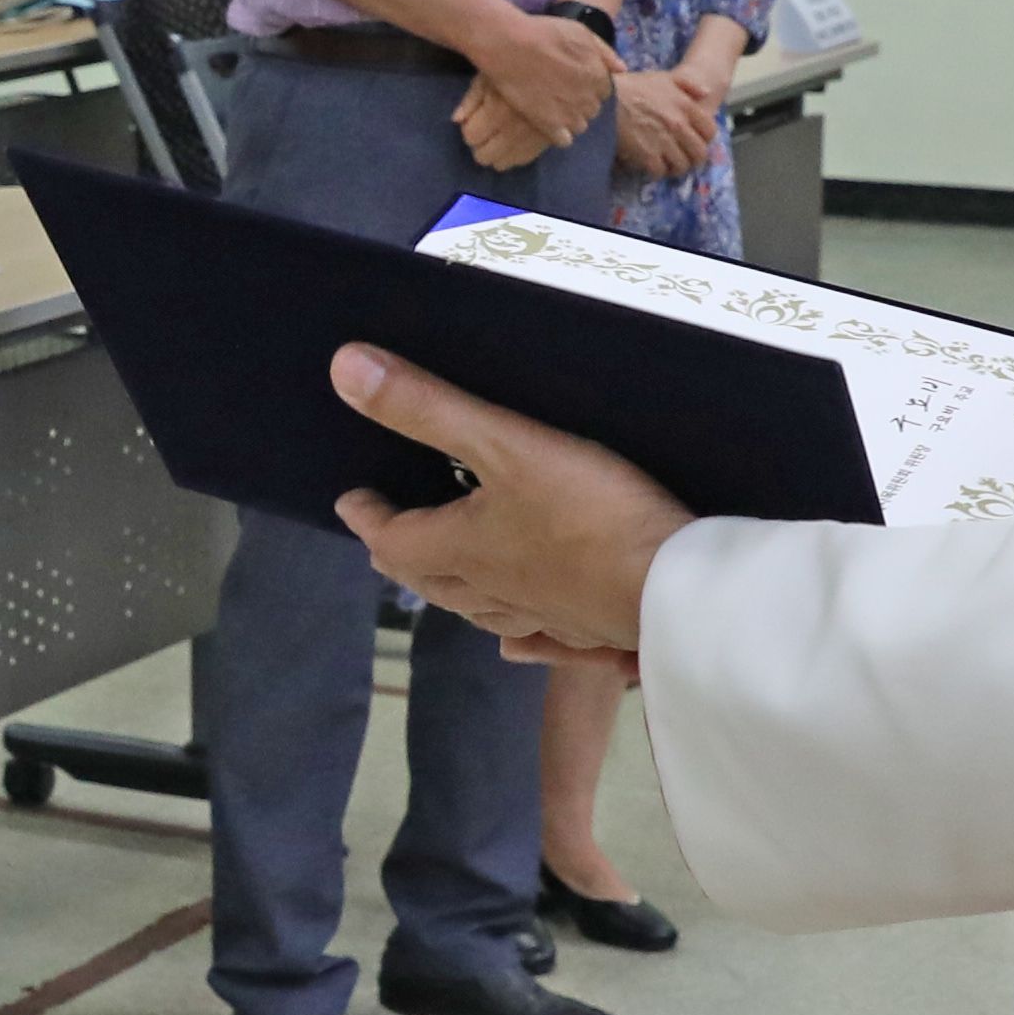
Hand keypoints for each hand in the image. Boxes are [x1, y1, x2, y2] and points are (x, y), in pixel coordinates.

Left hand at [327, 345, 684, 667]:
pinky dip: (514, 637)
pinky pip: (534, 639)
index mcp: (463, 549)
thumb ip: (428, 409)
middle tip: (388, 539)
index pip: (395, 539)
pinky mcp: (585, 630)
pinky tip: (516, 644)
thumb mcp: (504, 442)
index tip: (350, 503)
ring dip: (451, 594)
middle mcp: (492, 590)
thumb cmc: (586, 513)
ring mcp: (540, 617)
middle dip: (404, 556)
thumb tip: (344, 370)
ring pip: (478, 611)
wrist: (669, 588)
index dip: (369, 518)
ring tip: (445, 579)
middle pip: (431, 580)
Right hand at [449, 10, 621, 171]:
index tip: (574, 80)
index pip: (604, 91)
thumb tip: (622, 69)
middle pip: (593, 108)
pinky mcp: (550, 126)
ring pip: (581, 125)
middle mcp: (589, 98)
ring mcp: (570, 114)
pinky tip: (549, 123)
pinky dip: (559, 134)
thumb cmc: (546, 34)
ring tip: (554, 107)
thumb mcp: (581, 32)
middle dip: (581, 102)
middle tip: (561, 91)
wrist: (512, 46)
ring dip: (571, 118)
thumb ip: (605, 52)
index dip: (589, 85)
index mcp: (599, 76)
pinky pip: (565, 140)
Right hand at [611, 64, 723, 181]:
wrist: (606, 100)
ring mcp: (664, 141)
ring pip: (682, 166)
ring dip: (674, 167)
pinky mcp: (648, 155)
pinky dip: (656, 172)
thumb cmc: (632, 87)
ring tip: (666, 164)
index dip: (704, 140)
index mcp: (686, 106)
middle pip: (699, 153)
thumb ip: (688, 85)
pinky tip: (649, 165)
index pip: (710, 131)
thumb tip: (706, 93)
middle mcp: (679, 125)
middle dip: (692, 158)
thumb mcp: (663, 78)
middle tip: (682, 158)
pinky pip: (660, 172)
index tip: (694, 142)